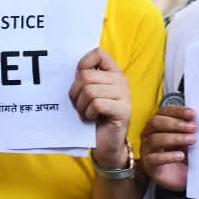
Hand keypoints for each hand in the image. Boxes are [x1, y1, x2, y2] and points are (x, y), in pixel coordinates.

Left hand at [69, 48, 131, 168]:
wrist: (106, 145)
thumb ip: (84, 79)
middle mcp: (121, 81)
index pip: (98, 53)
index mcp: (113, 73)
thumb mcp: (87, 95)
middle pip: (86, 76)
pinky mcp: (123, 110)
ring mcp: (124, 95)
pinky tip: (92, 119)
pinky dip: (89, 114)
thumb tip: (74, 71)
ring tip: (85, 113)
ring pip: (89, 91)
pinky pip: (97, 104)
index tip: (78, 79)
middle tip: (79, 105)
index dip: (83, 64)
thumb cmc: (93, 118)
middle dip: (75, 93)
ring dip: (81, 106)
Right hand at [139, 105, 194, 191]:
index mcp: (158, 124)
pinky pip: (154, 159)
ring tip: (192, 140)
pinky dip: (168, 156)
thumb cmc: (183, 154)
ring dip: (175, 138)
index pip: (164, 111)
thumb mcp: (188, 138)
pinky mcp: (149, 165)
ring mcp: (147, 150)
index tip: (192, 113)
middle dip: (176, 123)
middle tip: (193, 128)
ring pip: (155, 139)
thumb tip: (197, 119)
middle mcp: (149, 134)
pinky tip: (181, 156)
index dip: (177, 111)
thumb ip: (190, 128)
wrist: (181, 177)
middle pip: (155, 122)